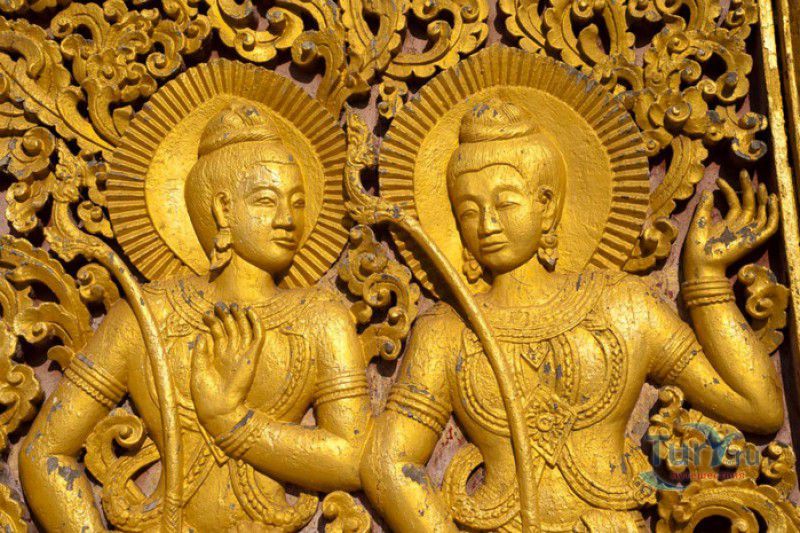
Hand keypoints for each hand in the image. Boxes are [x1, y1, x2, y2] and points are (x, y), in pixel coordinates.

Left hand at [190, 303, 263, 425]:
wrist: (218, 408)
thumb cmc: (205, 394)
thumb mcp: (197, 370)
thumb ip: (200, 353)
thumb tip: (202, 335)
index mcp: (218, 356)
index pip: (218, 333)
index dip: (212, 322)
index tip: (205, 314)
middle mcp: (231, 353)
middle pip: (231, 328)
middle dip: (225, 315)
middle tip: (219, 304)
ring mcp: (241, 354)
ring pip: (243, 329)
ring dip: (239, 316)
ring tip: (231, 305)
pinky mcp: (251, 357)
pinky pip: (257, 337)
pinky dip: (255, 324)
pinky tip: (250, 312)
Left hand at [683, 171, 778, 279]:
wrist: (700, 264)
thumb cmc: (696, 248)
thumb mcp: (699, 223)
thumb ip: (705, 208)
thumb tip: (709, 191)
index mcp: (727, 226)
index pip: (734, 203)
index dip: (730, 190)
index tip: (719, 180)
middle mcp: (739, 229)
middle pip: (750, 205)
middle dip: (748, 189)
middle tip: (744, 172)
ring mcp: (747, 235)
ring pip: (761, 214)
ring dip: (762, 198)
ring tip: (759, 183)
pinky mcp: (754, 241)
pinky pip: (769, 227)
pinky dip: (773, 214)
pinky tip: (771, 200)